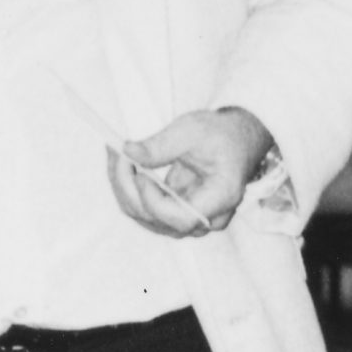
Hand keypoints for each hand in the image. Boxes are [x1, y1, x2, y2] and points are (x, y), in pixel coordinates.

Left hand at [108, 107, 271, 237]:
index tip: (139, 171)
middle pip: (160, 220)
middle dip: (130, 188)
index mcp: (221, 197)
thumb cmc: (221, 134)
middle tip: (116, 152)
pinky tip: (122, 163)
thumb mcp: (192, 130)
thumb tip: (129, 152)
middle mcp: (209, 217)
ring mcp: (191, 219)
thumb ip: (161, 145)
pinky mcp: (176, 212)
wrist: (235, 139)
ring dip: (124, 188)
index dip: (154, 201)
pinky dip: (129, 187)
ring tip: (115, 153)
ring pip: (147, 217)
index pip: (183, 218)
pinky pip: (146, 209)